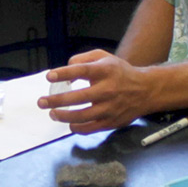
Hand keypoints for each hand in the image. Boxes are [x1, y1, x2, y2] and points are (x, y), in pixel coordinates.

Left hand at [37, 51, 156, 132]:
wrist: (145, 90)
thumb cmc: (119, 72)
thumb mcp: (104, 57)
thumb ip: (83, 59)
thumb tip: (66, 68)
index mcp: (106, 71)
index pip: (83, 71)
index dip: (65, 74)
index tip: (50, 76)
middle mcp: (108, 89)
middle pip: (79, 97)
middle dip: (57, 100)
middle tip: (42, 102)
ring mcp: (110, 108)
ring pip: (83, 116)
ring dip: (64, 116)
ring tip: (52, 113)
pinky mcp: (112, 121)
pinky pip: (90, 128)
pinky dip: (77, 128)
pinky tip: (69, 123)